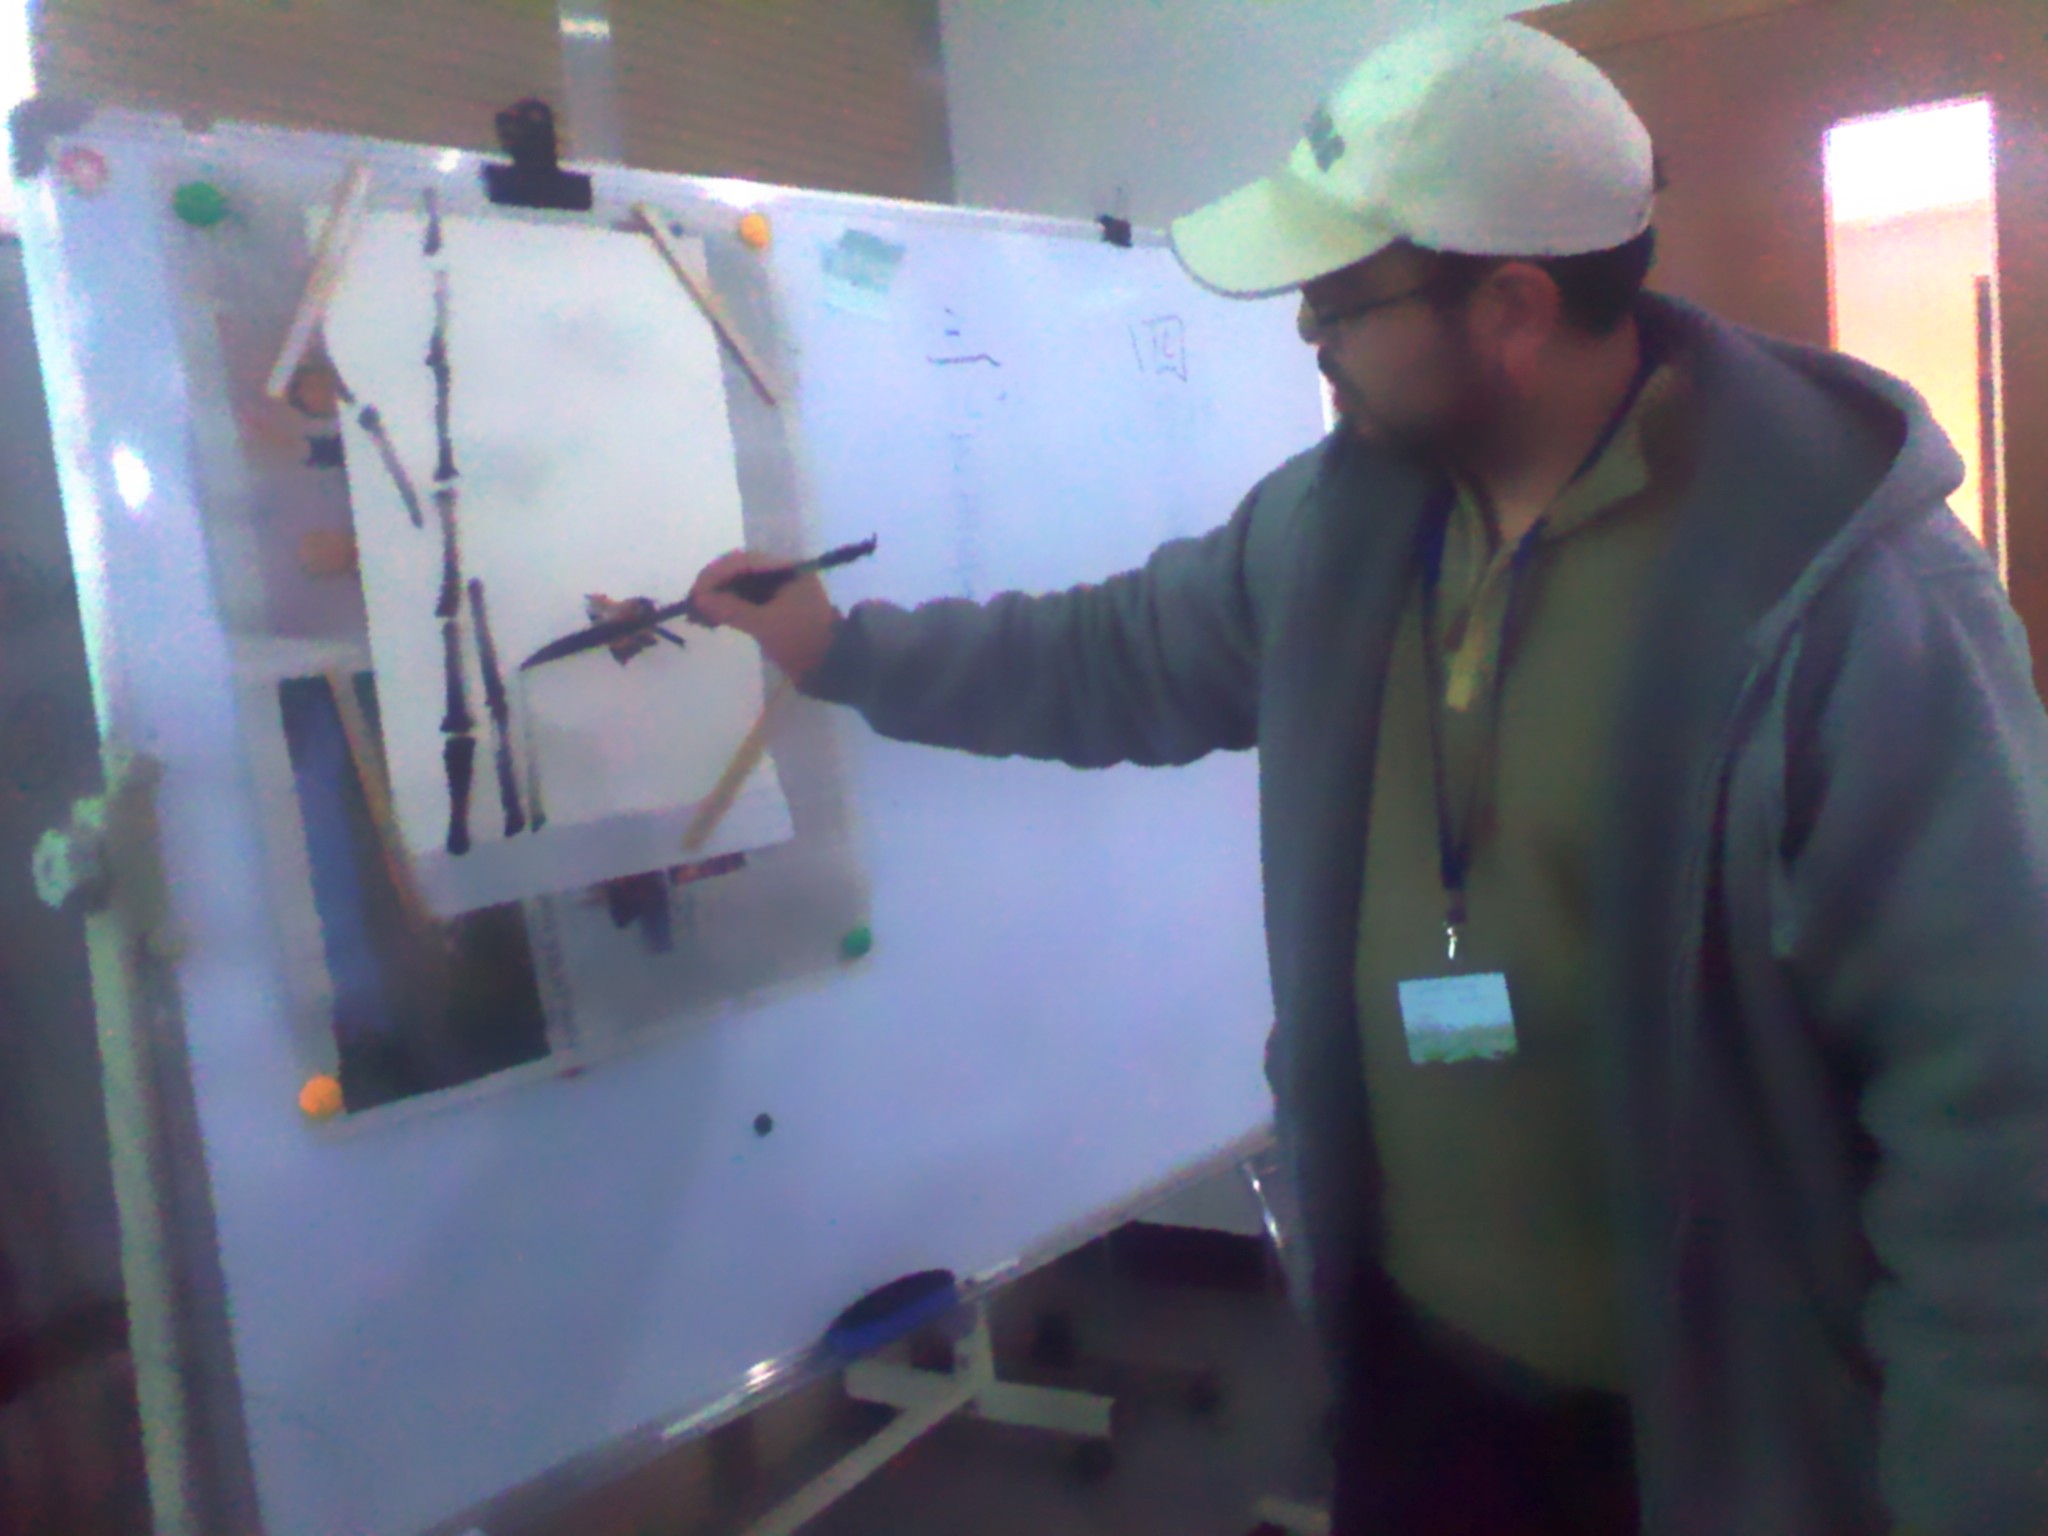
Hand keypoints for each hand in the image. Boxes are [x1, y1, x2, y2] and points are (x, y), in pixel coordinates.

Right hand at [690, 549, 842, 682]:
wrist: (834, 669)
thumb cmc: (803, 641)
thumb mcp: (766, 625)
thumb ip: (731, 609)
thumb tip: (698, 600)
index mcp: (787, 569)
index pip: (742, 562)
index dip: (714, 576)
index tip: (695, 595)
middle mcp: (782, 574)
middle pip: (738, 572)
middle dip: (714, 587)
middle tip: (692, 608)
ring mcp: (778, 592)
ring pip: (739, 587)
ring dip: (718, 599)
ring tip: (699, 618)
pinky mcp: (774, 610)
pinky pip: (745, 602)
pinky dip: (728, 609)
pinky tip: (712, 621)